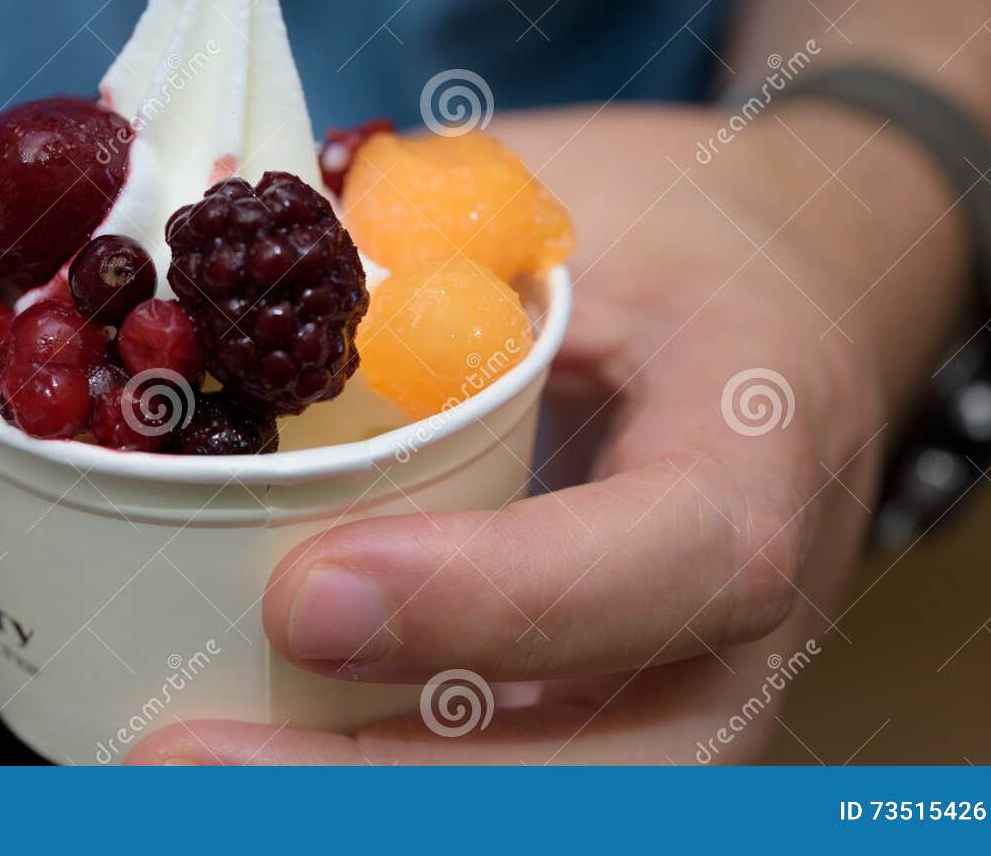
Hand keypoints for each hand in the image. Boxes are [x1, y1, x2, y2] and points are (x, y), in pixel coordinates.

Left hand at [127, 101, 968, 763]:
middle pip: (621, 776)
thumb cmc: (682, 235)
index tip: (305, 596)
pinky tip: (254, 763)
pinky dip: (385, 781)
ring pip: (568, 803)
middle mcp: (754, 613)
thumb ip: (417, 233)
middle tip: (186, 756)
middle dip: (390, 791)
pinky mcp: (636, 711)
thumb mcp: (571, 195)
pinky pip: (529, 778)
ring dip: (369, 801)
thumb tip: (208, 253)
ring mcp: (700, 681)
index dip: (492, 600)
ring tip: (188, 771)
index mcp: (757, 449)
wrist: (804, 297)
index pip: (666, 565)